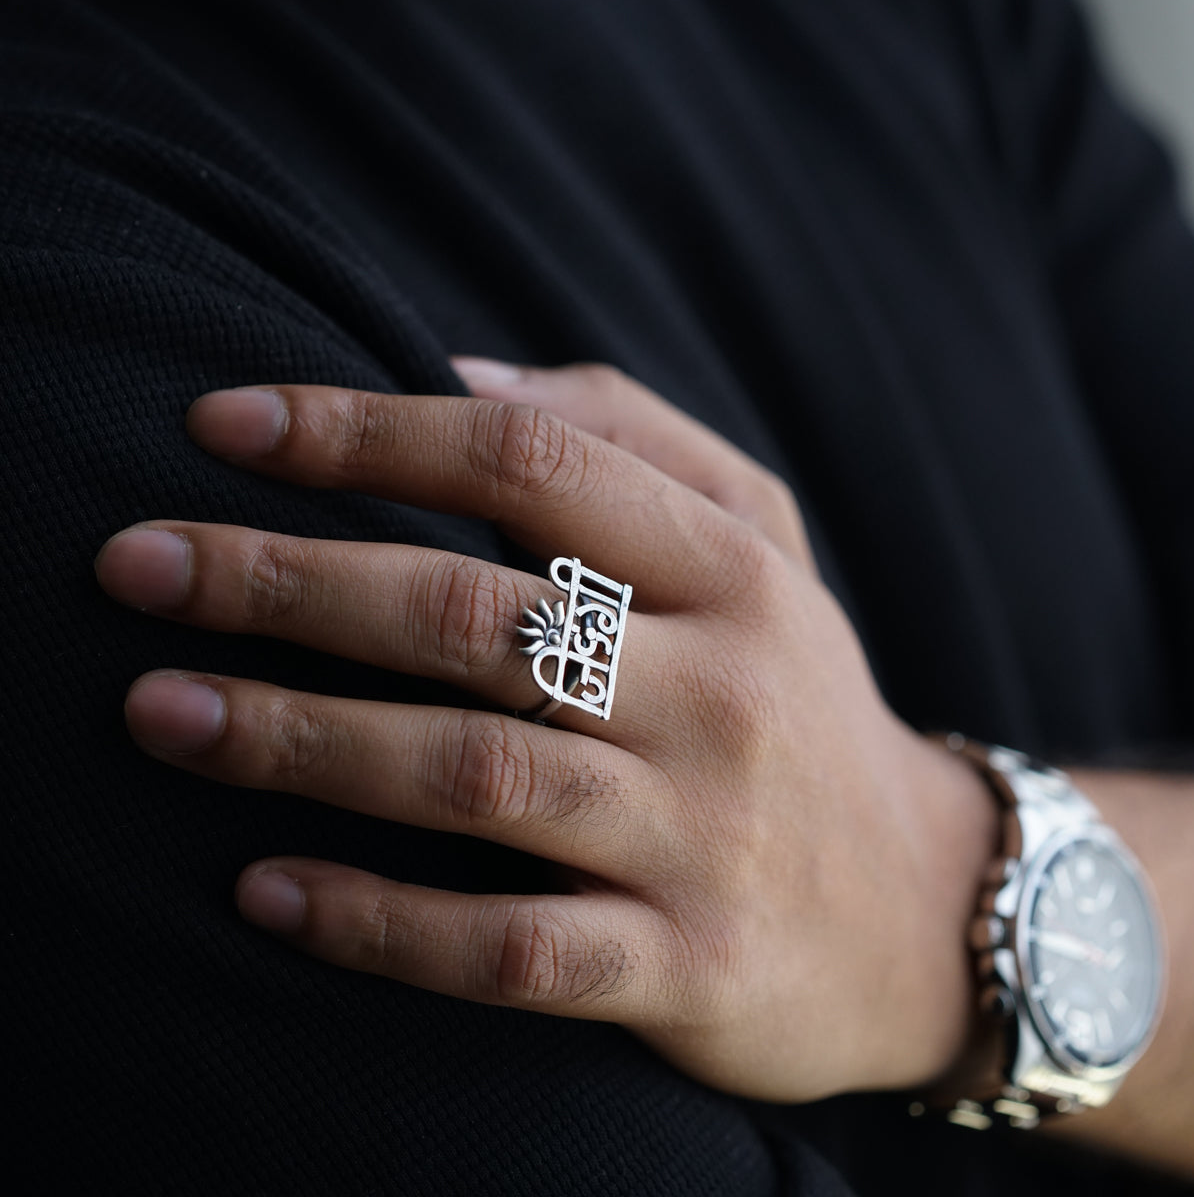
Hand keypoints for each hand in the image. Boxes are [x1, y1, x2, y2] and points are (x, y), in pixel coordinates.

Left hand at [94, 360, 994, 1101]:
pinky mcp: (685, 966)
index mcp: (734, 570)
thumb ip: (629, 434)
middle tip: (135, 567)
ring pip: (477, 775)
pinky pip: (513, 949)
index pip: (531, 463)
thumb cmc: (800, 699)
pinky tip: (267, 891)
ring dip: (302, 742)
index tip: (221, 426)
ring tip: (160, 714)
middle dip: (288, 582)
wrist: (921, 907)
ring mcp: (703, 836)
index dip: (367, 432)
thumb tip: (456, 363)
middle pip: (477, 617)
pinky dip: (381, 922)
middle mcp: (721, 692)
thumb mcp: (763, 543)